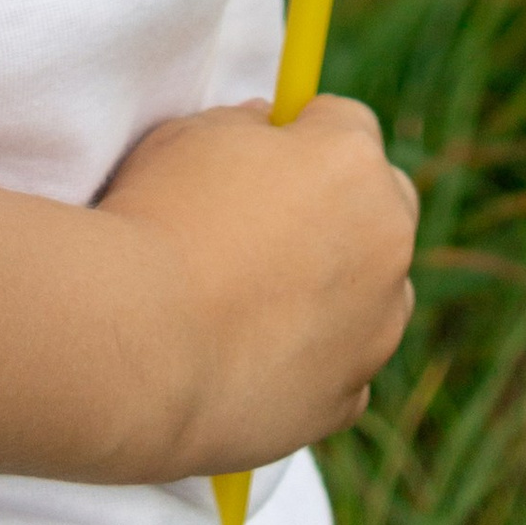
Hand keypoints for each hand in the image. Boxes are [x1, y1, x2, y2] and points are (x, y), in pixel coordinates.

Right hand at [97, 94, 417, 474]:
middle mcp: (386, 241)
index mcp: (353, 162)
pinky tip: (245, 362)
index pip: (348, 123)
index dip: (303, 134)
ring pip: (371, 295)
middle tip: (269, 227)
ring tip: (247, 306)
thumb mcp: (190, 135)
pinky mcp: (348, 400)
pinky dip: (308, 365)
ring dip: (332, 292)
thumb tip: (266, 133)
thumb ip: (245, 126)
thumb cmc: (157, 225)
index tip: (267, 154)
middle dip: (340, 208)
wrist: (139, 349)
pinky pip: (342, 369)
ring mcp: (376, 327)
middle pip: (383, 206)